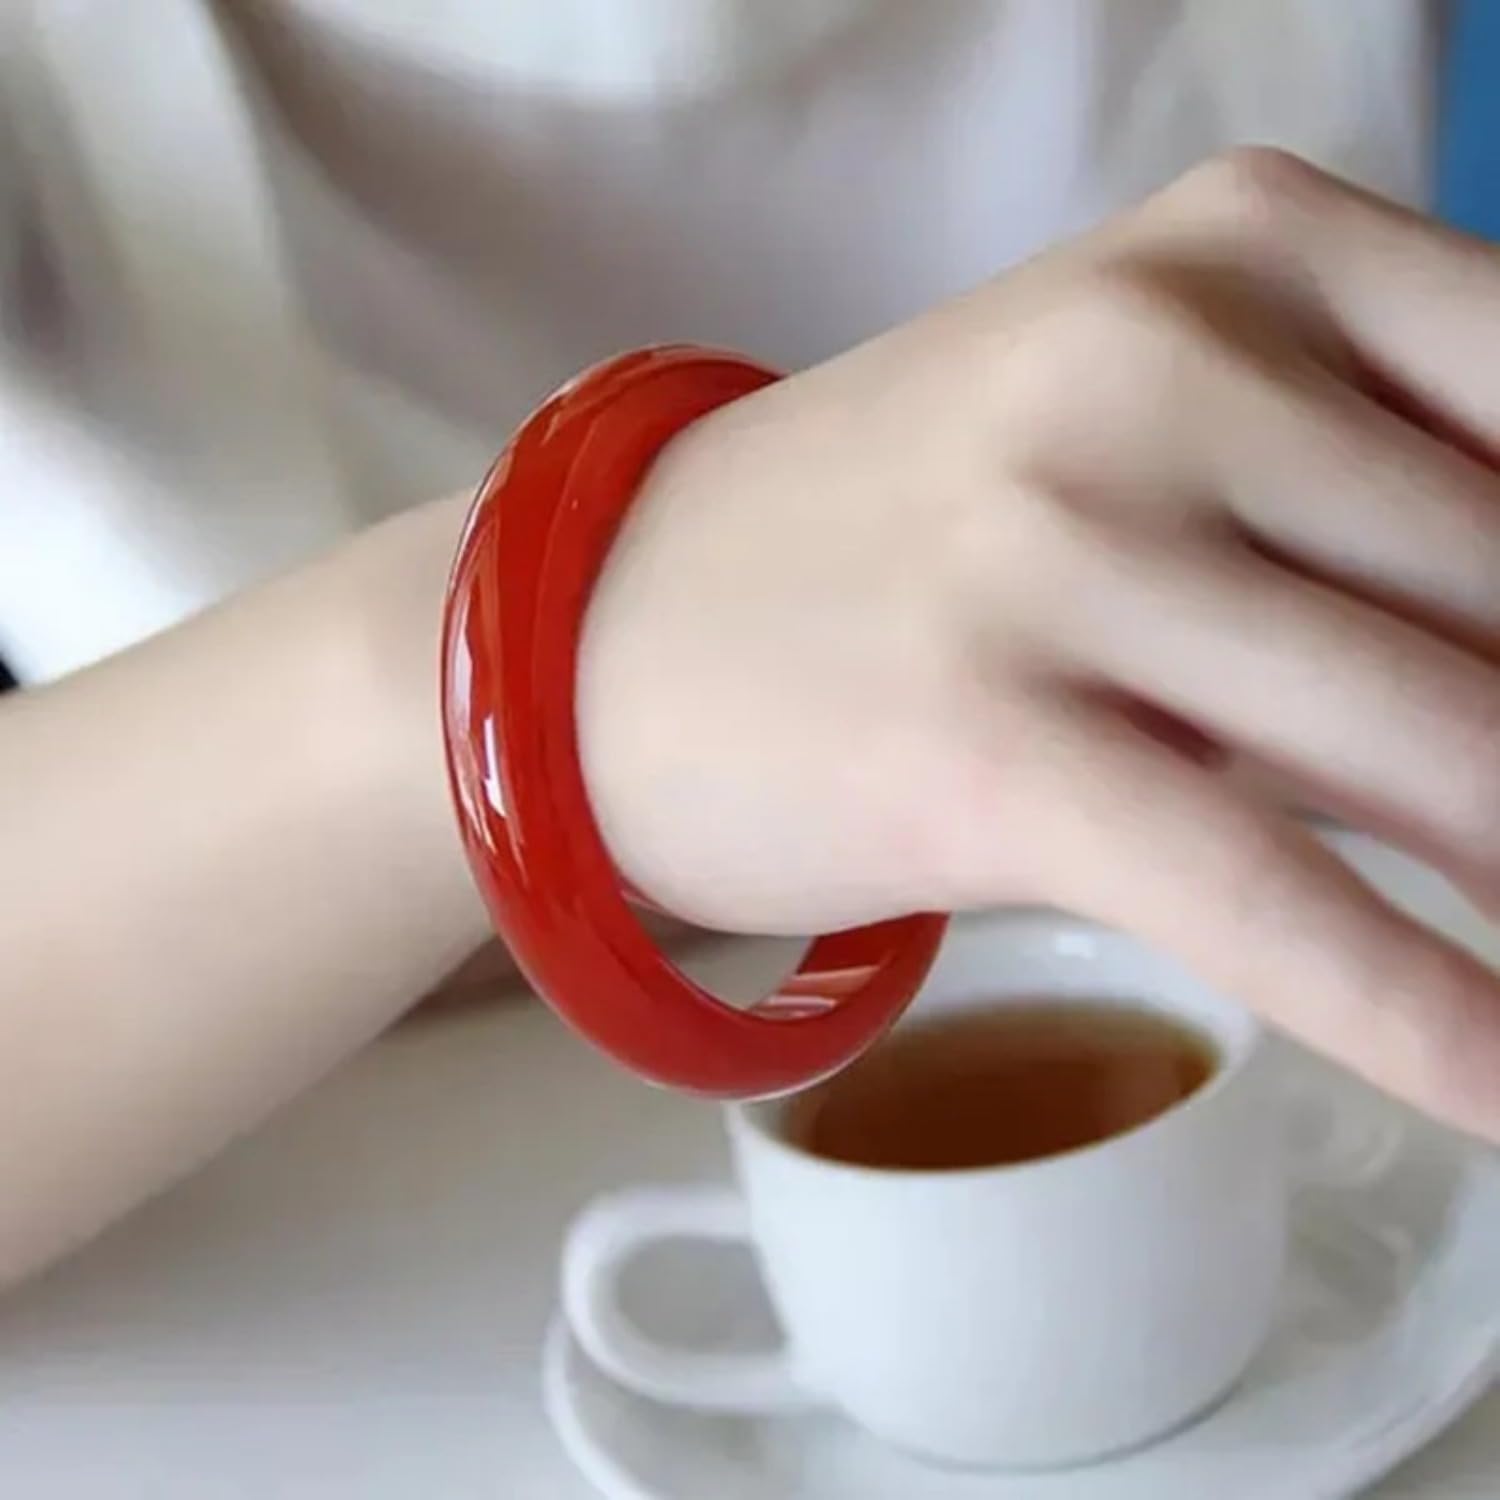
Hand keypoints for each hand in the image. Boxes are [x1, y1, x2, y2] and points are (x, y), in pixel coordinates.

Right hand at [578, 150, 1499, 1138]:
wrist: (613, 620)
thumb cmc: (894, 535)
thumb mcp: (1131, 443)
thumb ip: (1349, 522)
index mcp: (1235, 252)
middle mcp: (1154, 364)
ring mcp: (1058, 544)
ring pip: (1435, 750)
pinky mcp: (983, 730)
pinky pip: (1264, 892)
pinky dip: (1425, 1014)